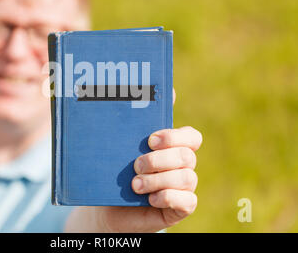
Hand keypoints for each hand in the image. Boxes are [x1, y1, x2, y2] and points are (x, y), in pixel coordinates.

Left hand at [65, 89, 202, 232]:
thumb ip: (138, 120)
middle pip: (187, 156)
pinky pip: (188, 202)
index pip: (191, 137)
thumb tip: (164, 90)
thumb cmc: (116, 169)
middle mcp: (182, 166)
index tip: (150, 139)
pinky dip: (167, 197)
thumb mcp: (122, 145)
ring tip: (135, 185)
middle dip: (159, 160)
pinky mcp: (180, 208)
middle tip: (136, 165)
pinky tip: (149, 199)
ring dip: (159, 180)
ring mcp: (183, 187)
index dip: (174, 136)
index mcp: (172, 147)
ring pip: (188, 178)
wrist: (106, 203)